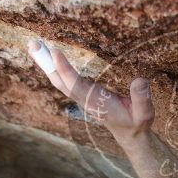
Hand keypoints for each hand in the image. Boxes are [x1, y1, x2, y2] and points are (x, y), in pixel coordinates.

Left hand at [27, 40, 153, 140]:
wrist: (129, 133)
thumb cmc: (136, 122)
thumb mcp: (144, 112)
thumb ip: (142, 97)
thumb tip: (140, 79)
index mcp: (97, 104)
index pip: (77, 86)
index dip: (65, 70)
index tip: (55, 52)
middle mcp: (84, 100)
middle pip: (60, 81)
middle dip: (46, 63)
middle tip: (33, 43)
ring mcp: (81, 98)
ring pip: (59, 80)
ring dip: (47, 63)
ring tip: (34, 45)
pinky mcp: (81, 94)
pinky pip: (64, 80)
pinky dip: (54, 67)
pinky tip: (48, 56)